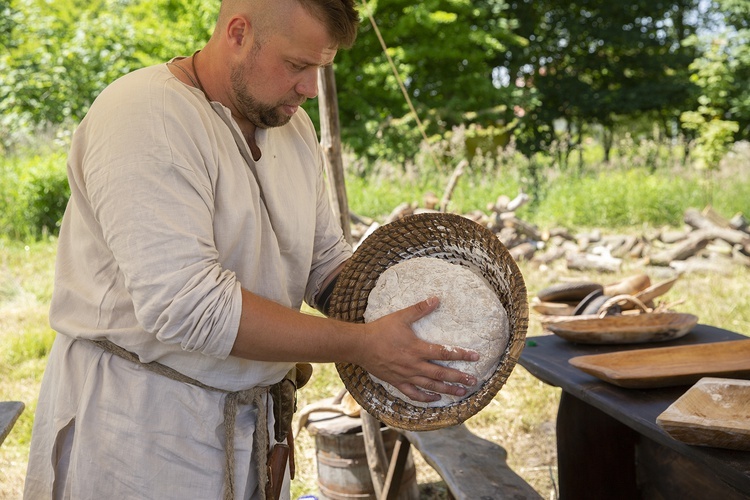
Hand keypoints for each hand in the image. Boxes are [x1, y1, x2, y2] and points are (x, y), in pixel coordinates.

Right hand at [354, 296, 479, 402]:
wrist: (360, 346)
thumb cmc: (380, 330)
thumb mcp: (401, 317)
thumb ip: (419, 309)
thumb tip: (436, 299)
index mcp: (417, 349)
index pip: (444, 353)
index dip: (461, 354)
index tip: (475, 356)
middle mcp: (414, 365)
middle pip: (441, 373)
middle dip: (459, 377)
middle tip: (474, 380)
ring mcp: (406, 375)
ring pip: (431, 385)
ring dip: (447, 389)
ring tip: (461, 392)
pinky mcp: (397, 382)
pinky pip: (414, 394)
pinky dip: (426, 398)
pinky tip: (436, 398)